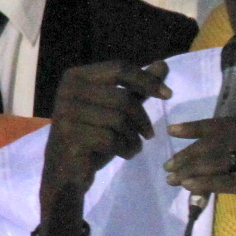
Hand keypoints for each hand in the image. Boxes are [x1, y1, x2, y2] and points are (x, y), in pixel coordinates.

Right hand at [41, 59, 169, 214]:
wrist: (67, 171)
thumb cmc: (93, 138)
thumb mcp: (117, 111)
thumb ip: (137, 88)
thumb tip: (163, 64)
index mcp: (77, 76)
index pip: (119, 68)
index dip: (147, 80)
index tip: (168, 95)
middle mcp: (68, 90)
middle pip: (123, 98)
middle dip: (142, 119)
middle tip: (149, 134)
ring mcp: (66, 113)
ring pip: (118, 119)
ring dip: (134, 137)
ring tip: (133, 146)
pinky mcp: (70, 136)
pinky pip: (111, 139)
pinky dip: (126, 149)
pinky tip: (125, 154)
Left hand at [165, 115, 235, 235]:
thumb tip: (203, 158)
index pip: (228, 124)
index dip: (198, 126)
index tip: (174, 131)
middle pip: (220, 140)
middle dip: (190, 152)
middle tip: (169, 164)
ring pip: (219, 159)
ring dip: (191, 169)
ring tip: (173, 178)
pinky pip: (226, 180)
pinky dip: (204, 182)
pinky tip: (188, 186)